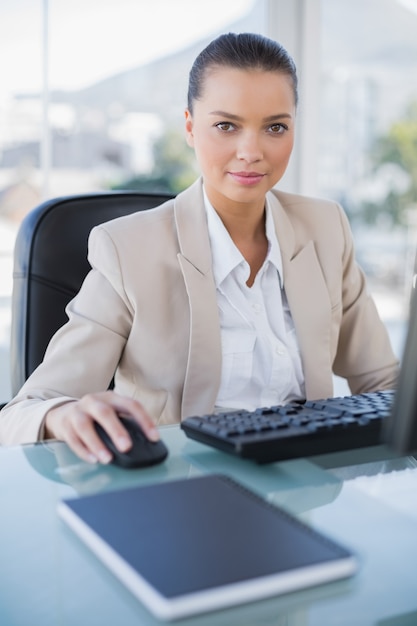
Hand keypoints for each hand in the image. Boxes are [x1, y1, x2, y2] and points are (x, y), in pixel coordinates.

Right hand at [44, 391, 158, 463]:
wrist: (63, 413)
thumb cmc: (95, 416)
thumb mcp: (111, 412)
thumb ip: (126, 423)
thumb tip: (145, 442)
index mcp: (111, 397)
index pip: (131, 405)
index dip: (144, 420)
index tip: (154, 438)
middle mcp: (93, 401)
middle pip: (105, 413)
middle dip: (116, 430)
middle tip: (126, 447)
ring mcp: (77, 413)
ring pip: (85, 426)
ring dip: (97, 444)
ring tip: (107, 459)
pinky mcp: (65, 426)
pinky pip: (72, 439)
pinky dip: (83, 451)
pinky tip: (93, 460)